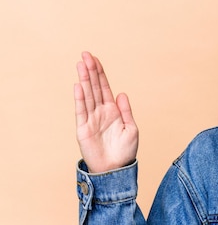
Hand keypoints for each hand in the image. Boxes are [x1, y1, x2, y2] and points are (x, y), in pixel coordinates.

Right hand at [74, 52, 137, 172]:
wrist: (115, 170)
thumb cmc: (125, 152)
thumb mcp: (131, 129)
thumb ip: (126, 111)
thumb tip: (121, 93)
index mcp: (113, 111)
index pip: (105, 88)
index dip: (100, 73)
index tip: (95, 59)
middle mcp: (100, 112)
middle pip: (94, 87)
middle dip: (90, 71)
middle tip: (85, 55)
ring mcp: (91, 119)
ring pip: (87, 95)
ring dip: (84, 80)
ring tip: (81, 65)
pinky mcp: (83, 129)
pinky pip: (81, 111)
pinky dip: (80, 98)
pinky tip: (79, 85)